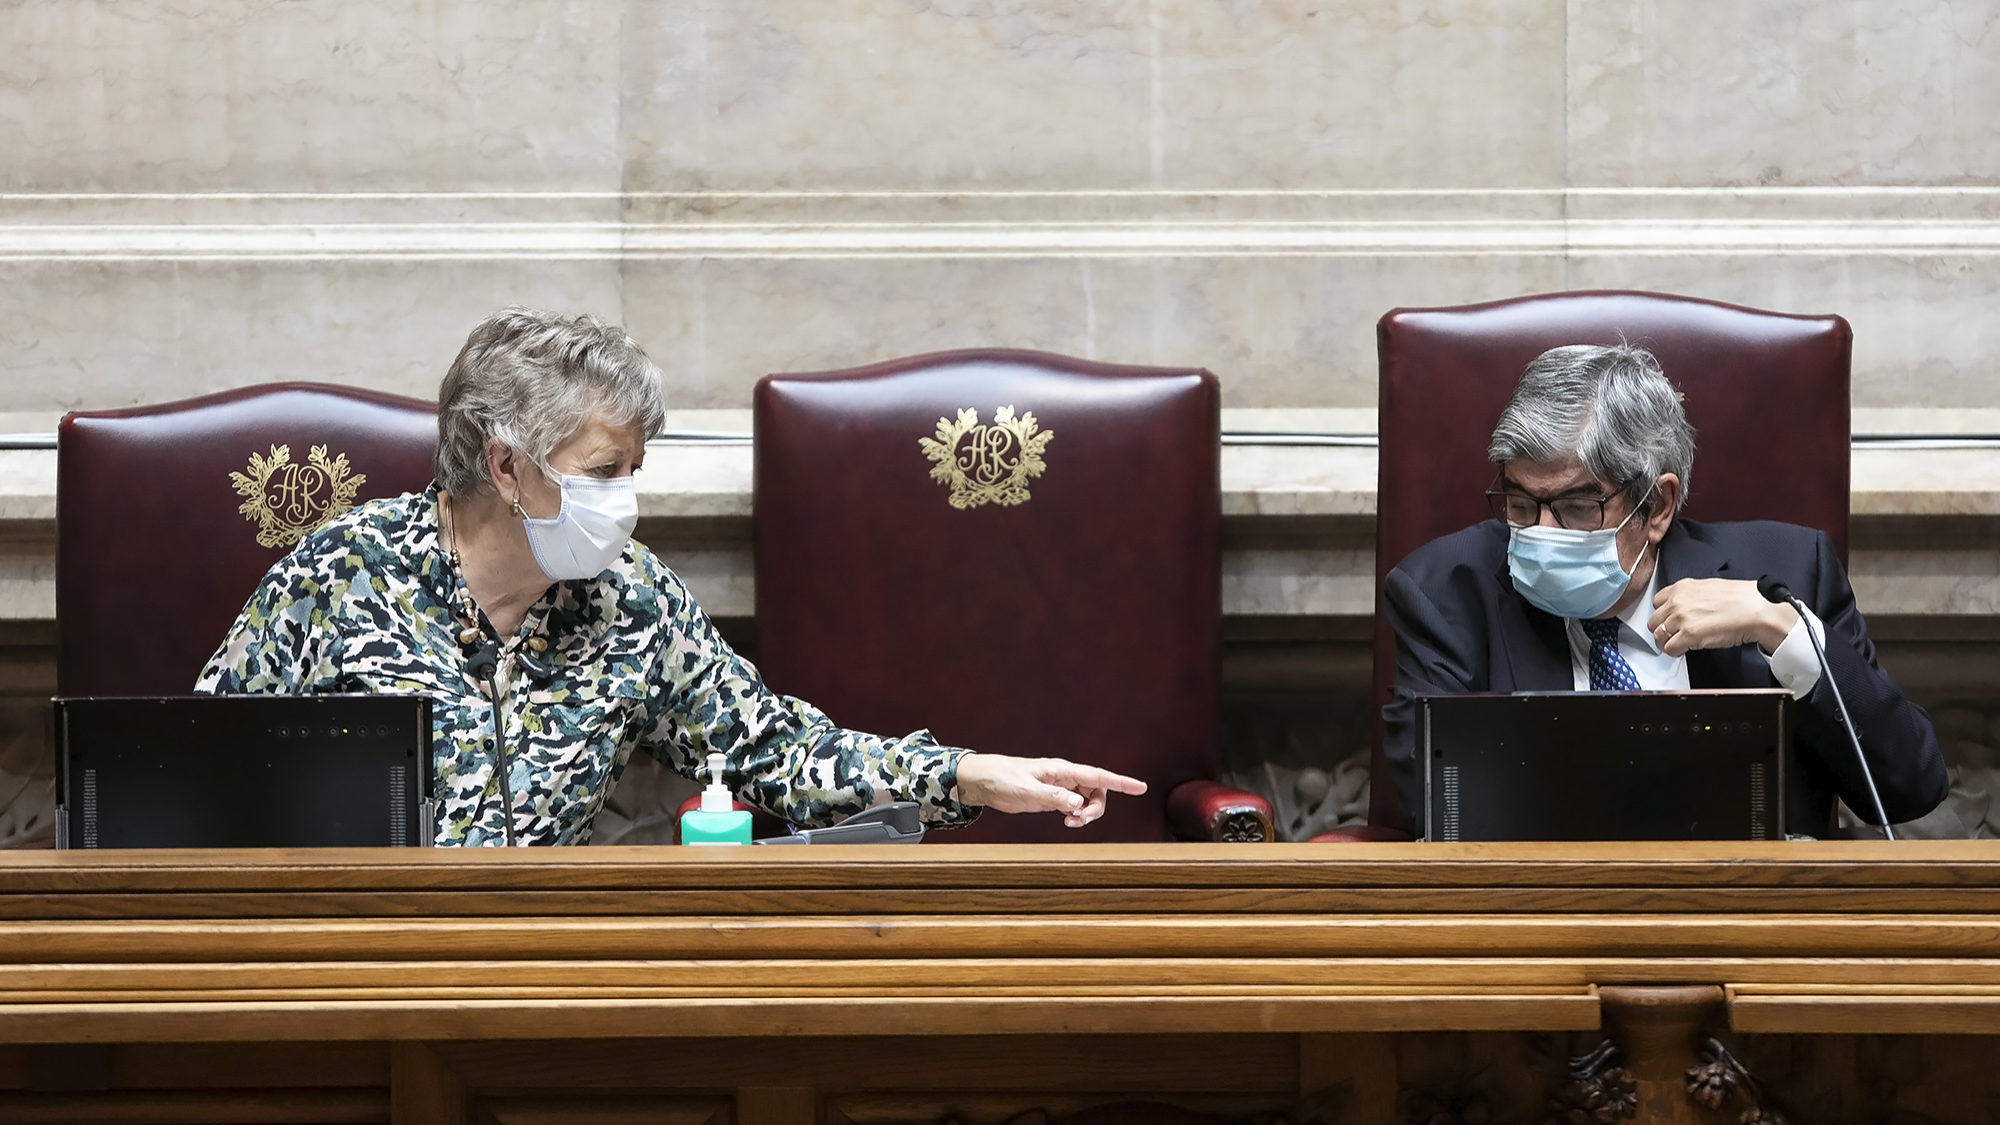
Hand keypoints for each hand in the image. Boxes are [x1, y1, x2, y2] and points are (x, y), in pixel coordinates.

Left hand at [953, 754, 1147, 827]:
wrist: (983, 780)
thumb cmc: (1002, 779)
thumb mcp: (1027, 790)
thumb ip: (1053, 797)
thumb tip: (1078, 804)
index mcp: (1062, 770)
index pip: (1098, 775)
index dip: (1121, 782)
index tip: (1140, 787)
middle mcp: (1064, 777)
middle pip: (1097, 791)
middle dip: (1096, 808)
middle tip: (1079, 821)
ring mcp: (1059, 787)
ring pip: (1087, 800)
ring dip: (1086, 814)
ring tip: (1071, 823)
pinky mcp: (1052, 798)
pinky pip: (1075, 806)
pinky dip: (1077, 815)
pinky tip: (1067, 821)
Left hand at [1647, 578, 1796, 656]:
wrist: (1756, 610)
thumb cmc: (1741, 599)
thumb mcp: (1709, 587)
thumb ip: (1691, 596)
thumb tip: (1685, 606)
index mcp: (1682, 587)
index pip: (1657, 602)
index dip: (1663, 614)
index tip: (1669, 620)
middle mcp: (1677, 602)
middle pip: (1654, 620)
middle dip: (1662, 629)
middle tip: (1673, 635)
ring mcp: (1681, 619)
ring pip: (1658, 635)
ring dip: (1666, 642)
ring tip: (1678, 644)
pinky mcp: (1688, 635)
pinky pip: (1669, 648)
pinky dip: (1674, 652)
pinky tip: (1684, 650)